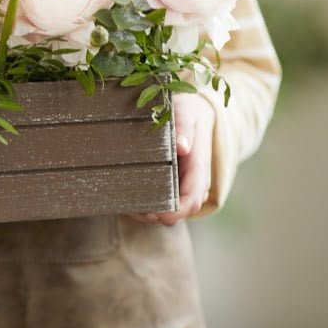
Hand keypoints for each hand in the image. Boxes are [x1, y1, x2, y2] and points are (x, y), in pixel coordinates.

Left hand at [128, 92, 214, 225]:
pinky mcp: (172, 184)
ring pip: (169, 211)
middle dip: (157, 215)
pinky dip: (146, 205)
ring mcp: (183, 185)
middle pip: (179, 212)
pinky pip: (161, 202)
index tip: (154, 212)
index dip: (174, 211)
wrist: (192, 111)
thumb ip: (184, 127)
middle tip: (133, 209)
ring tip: (128, 205)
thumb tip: (182, 146)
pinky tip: (129, 200)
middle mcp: (193, 182)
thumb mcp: (186, 112)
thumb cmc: (188, 111)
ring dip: (150, 213)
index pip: (191, 200)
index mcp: (199, 168)